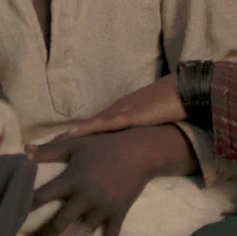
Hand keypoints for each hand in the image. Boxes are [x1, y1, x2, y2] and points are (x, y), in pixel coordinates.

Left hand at [22, 125, 195, 235]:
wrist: (141, 152)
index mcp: (73, 179)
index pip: (43, 196)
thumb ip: (50, 150)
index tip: (12, 217)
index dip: (26, 206)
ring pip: (82, 234)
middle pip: (59, 222)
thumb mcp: (76, 144)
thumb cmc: (105, 146)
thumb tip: (25, 151)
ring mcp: (103, 208)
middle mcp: (86, 197)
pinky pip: (111, 235)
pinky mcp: (118, 213)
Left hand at [61, 74, 184, 138]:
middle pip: (91, 125)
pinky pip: (106, 123)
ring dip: (76, 134)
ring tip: (55, 142)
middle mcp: (119, 109)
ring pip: (94, 124)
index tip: (64, 143)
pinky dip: (89, 128)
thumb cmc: (173, 104)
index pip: (98, 125)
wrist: (185, 90)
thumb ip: (145, 128)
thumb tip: (139, 143)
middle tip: (50, 146)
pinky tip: (75, 135)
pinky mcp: (130, 115)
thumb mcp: (156, 119)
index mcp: (124, 111)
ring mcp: (123, 111)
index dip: (82, 134)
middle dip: (72, 136)